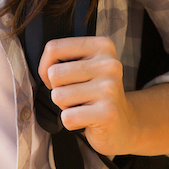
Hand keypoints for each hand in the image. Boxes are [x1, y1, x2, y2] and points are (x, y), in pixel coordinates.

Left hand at [39, 35, 136, 157]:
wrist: (123, 123)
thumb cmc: (96, 93)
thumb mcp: (86, 65)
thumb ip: (65, 59)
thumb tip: (45, 70)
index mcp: (102, 46)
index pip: (54, 48)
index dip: (46, 67)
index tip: (59, 78)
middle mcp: (108, 64)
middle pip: (54, 73)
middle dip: (58, 89)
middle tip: (75, 95)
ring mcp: (109, 88)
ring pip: (58, 96)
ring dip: (65, 107)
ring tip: (82, 106)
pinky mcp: (107, 113)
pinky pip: (67, 118)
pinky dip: (71, 122)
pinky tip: (86, 119)